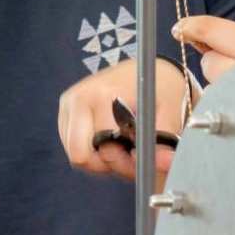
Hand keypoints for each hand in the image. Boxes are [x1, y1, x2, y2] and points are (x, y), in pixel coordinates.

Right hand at [58, 58, 186, 180]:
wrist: (146, 70)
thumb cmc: (159, 88)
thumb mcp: (169, 111)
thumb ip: (164, 140)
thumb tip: (164, 164)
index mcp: (100, 95)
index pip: (102, 148)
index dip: (126, 161)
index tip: (142, 156)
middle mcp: (77, 100)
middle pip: (82, 157)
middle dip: (110, 165)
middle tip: (133, 156)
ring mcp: (67, 108)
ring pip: (79, 158)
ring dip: (103, 161)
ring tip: (126, 147)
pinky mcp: (65, 116)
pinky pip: (76, 150)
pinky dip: (95, 154)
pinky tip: (114, 142)